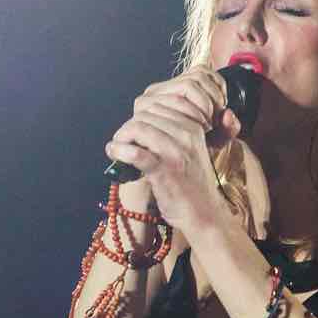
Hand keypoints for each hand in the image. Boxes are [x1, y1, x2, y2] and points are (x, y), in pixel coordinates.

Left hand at [103, 68, 247, 238]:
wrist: (203, 213)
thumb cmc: (192, 183)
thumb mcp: (189, 150)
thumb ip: (171, 133)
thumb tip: (139, 122)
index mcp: (193, 127)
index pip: (159, 105)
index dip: (139, 116)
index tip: (133, 131)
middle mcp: (186, 135)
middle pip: (146, 115)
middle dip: (128, 126)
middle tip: (121, 140)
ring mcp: (175, 152)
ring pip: (139, 128)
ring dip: (121, 136)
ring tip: (116, 147)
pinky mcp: (164, 171)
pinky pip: (136, 153)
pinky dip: (120, 150)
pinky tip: (114, 152)